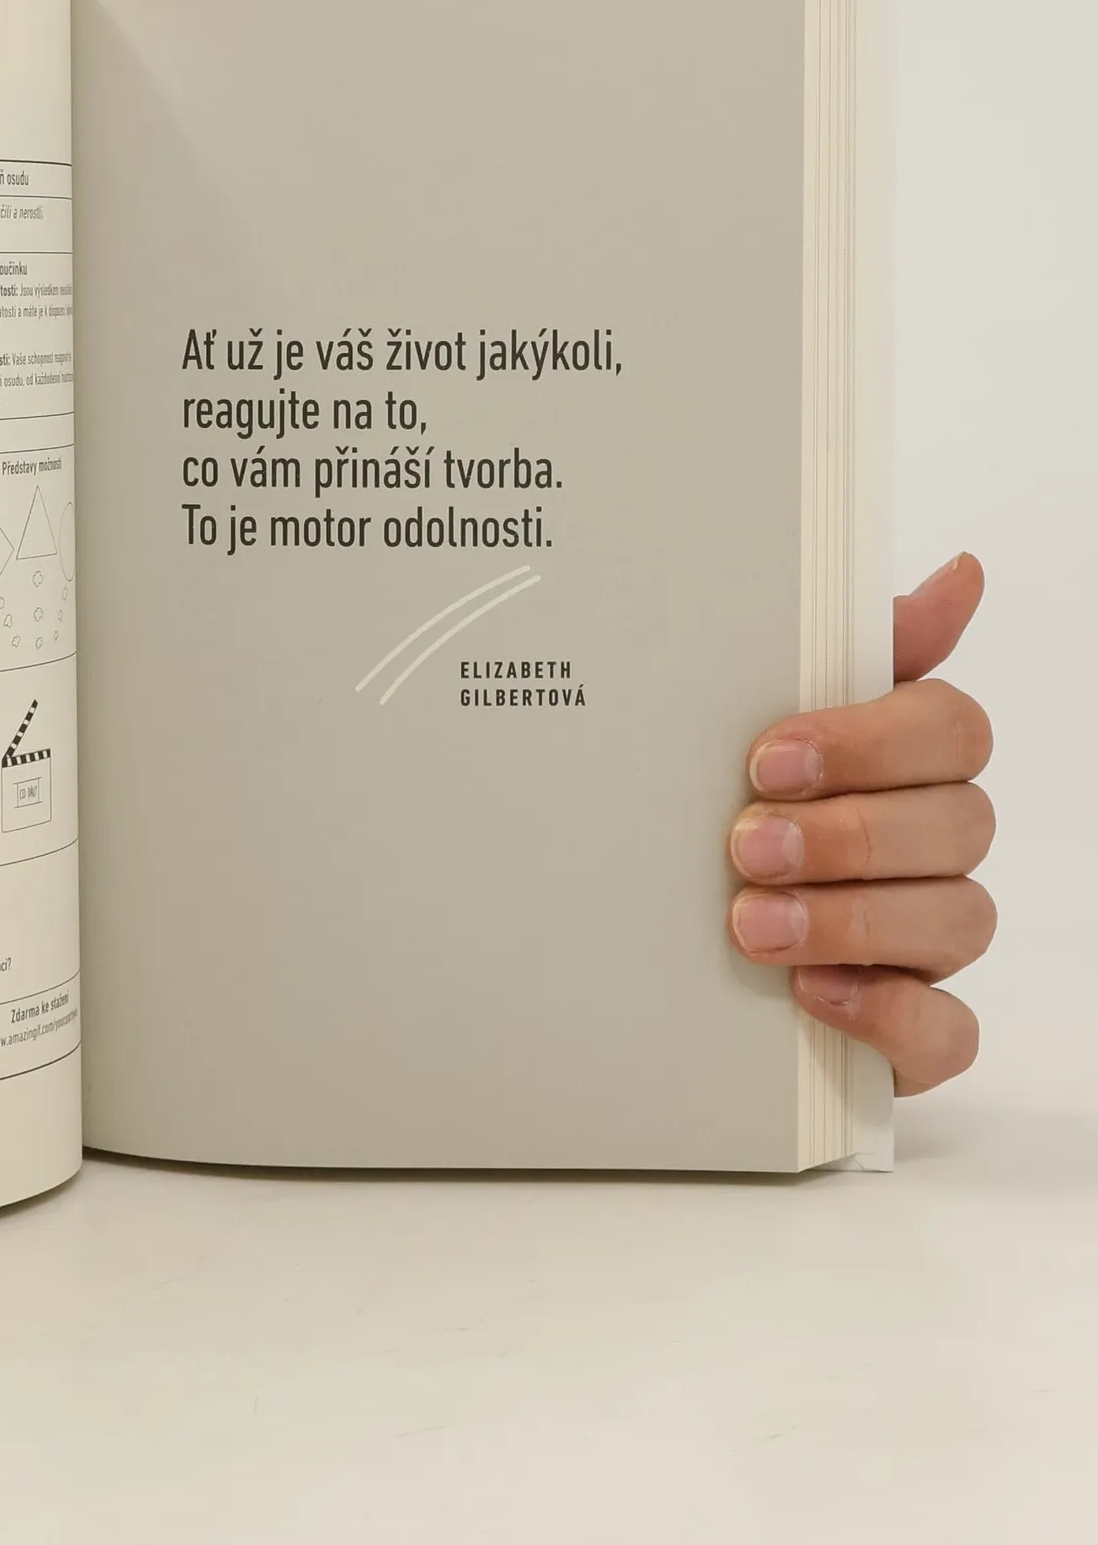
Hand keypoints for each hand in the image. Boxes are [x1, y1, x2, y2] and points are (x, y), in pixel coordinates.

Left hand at [727, 554, 993, 1093]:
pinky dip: (888, 1015)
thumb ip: (850, 650)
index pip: (950, 728)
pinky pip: (949, 1036)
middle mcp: (932, 846)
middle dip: (848, 834)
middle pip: (959, 822)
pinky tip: (812, 993)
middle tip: (747, 844)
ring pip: (958, 919)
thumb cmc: (728, 806)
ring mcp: (929, 939)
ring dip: (852, 919)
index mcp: (903, 763)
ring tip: (751, 923)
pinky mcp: (912, 1030)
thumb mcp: (754, 719)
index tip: (768, 758)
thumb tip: (961, 573)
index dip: (869, 741)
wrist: (648, 938)